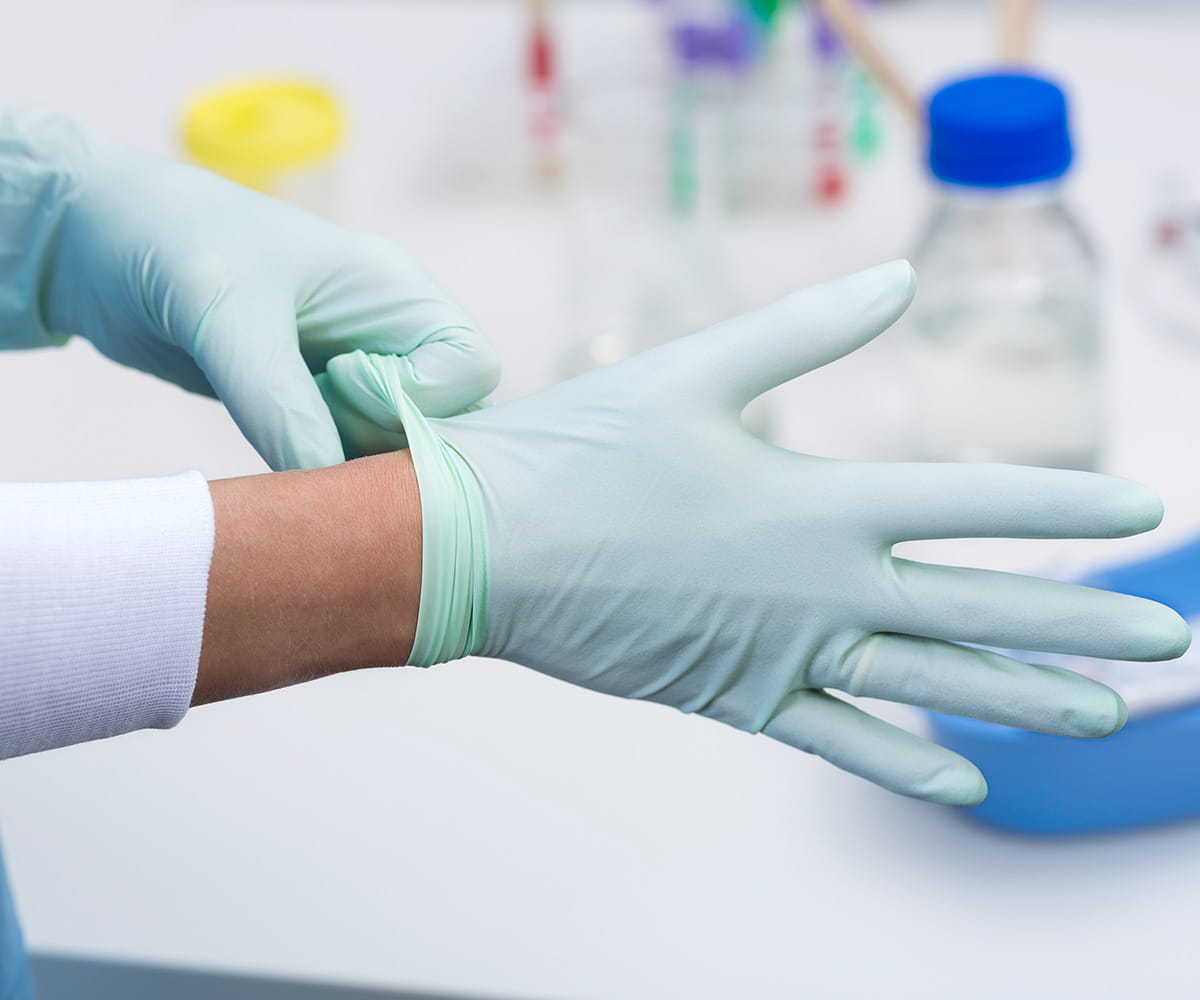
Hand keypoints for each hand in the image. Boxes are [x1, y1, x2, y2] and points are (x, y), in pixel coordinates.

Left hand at [0, 107, 498, 469]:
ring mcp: (356, 368)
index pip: (470, 367)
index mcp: (394, 289)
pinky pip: (349, 453)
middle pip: (447, 416)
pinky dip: (321, 468)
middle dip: (388, 438)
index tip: (338, 381)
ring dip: (351, 460)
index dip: (421, 396)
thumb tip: (330, 490)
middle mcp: (389, 331)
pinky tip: (275, 450)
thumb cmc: (171, 243)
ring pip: (398, 445)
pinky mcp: (317, 401)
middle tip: (311, 425)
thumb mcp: (227, 318)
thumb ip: (281, 404)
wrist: (98, 242)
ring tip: (281, 432)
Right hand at [321, 261, 1189, 804]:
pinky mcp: (735, 696)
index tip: (1140, 510)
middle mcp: (819, 585)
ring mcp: (782, 650)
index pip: (974, 502)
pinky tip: (964, 783)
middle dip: (1081, 621)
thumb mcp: (693, 370)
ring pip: (928, 682)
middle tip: (1167, 638)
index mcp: (816, 499)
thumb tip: (898, 280)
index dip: (1064, 505)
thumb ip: (806, 331)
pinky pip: (838, 737)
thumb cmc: (578, 451)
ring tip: (1099, 715)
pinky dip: (903, 760)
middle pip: (979, 608)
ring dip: (1022, 700)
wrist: (480, 548)